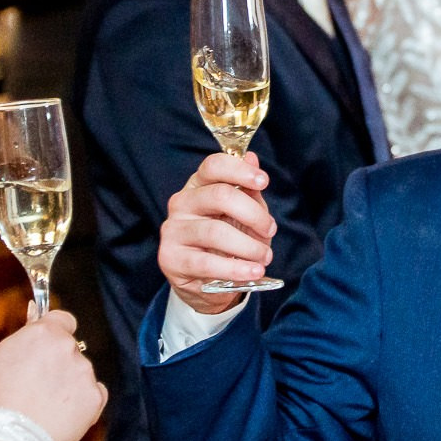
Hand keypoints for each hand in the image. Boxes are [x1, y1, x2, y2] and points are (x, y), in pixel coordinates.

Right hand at [0, 309, 106, 440]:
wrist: (9, 437)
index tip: (50, 344)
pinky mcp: (95, 397)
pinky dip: (83, 402)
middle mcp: (69, 348)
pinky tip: (63, 413)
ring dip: (70, 383)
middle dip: (59, 362)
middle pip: (71, 349)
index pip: (64, 319)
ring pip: (81, 373)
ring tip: (46, 405)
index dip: (57, 331)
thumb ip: (27, 336)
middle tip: (38, 384)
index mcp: (45, 333)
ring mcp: (84, 373)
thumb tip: (38, 320)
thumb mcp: (3, 355)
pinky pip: (94, 394)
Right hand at [157, 152, 276, 315]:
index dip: (239, 170)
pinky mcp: (171, 258)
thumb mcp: (244, 216)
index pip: (213, 166)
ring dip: (248, 246)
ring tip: (264, 257)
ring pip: (215, 231)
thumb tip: (251, 158)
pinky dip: (236, 268)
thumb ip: (249, 191)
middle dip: (253, 214)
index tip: (264, 181)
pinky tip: (253, 271)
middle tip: (270, 230)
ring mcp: (173, 230)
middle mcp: (182, 203)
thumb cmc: (228, 243)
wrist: (205, 282)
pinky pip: (207, 263)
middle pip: (219, 195)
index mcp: (199, 186)